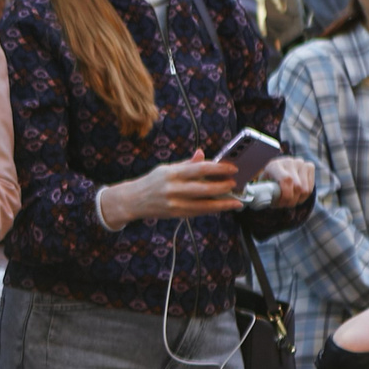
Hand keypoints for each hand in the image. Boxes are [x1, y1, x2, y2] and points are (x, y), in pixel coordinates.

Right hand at [99, 156, 240, 225]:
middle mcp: (173, 189)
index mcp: (172, 173)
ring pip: (204, 204)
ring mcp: (174, 203)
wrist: (132, 201)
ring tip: (236, 200)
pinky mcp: (176, 214)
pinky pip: (199, 212)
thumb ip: (187, 164)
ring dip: (222, 203)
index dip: (218, 168)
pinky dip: (213, 210)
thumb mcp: (166, 169)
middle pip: (204, 188)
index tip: (232, 168)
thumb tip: (202, 154)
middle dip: (223, 186)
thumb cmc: (152, 182)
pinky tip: (223, 207)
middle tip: (235, 183)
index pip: (199, 169)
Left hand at [257, 155, 314, 208]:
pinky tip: (296, 197)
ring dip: (298, 200)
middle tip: (283, 205)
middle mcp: (289, 162)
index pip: (286, 180)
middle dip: (291, 201)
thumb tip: (261, 201)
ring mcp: (301, 163)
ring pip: (305, 189)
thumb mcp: (263, 184)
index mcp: (275, 165)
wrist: (278, 168)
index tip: (280, 204)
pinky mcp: (309, 166)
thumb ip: (263, 191)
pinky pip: (311, 187)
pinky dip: (304, 197)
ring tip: (289, 202)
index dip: (286, 195)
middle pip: (298, 187)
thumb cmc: (269, 179)